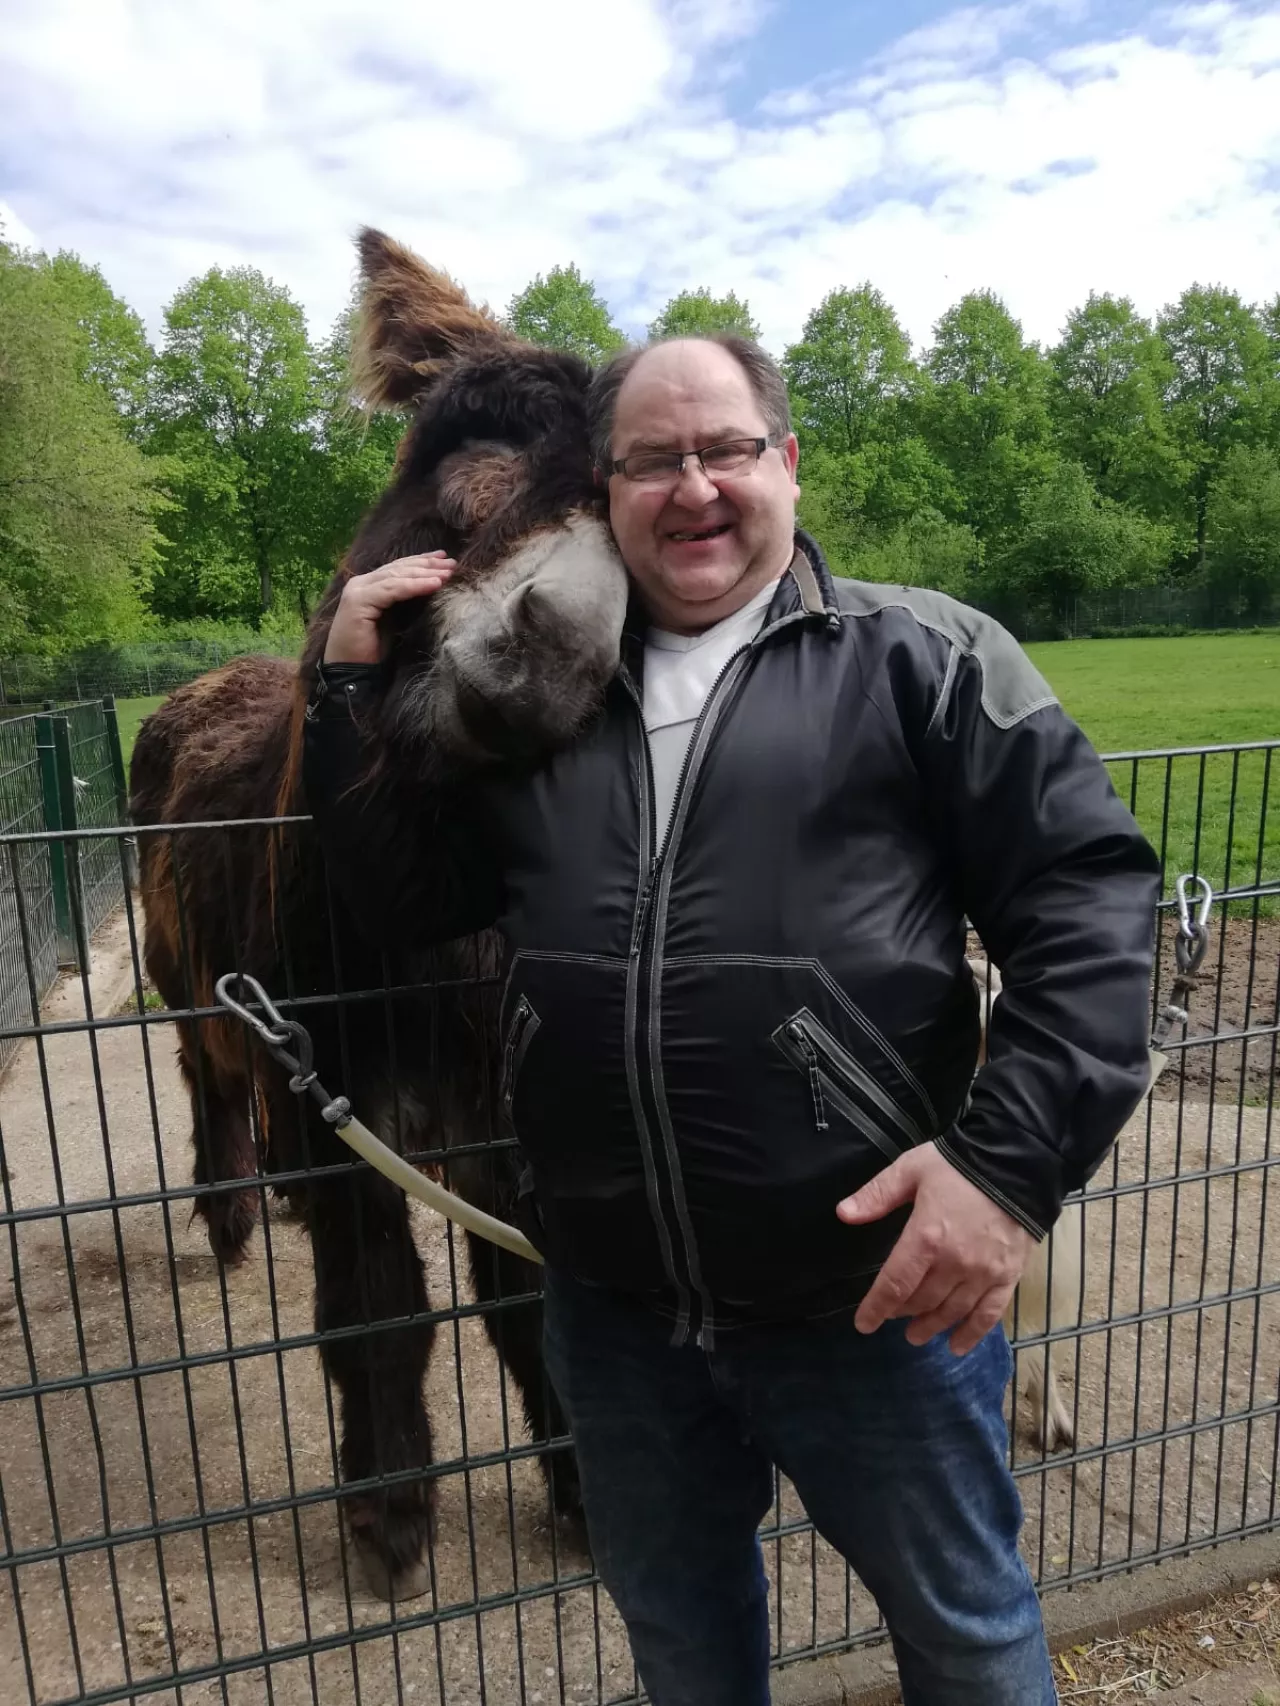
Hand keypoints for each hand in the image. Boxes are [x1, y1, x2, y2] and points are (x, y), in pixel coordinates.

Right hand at [323, 552, 456, 664]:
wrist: (351, 674)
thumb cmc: (373, 653)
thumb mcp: (395, 621)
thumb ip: (405, 603)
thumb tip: (434, 587)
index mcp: (369, 586)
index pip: (398, 568)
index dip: (422, 562)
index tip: (445, 559)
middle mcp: (361, 583)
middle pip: (399, 568)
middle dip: (427, 564)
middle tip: (453, 563)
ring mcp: (358, 590)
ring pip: (397, 576)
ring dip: (425, 573)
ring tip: (447, 573)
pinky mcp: (358, 601)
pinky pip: (393, 590)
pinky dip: (415, 586)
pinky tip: (434, 584)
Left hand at [836, 1142, 1035, 1353]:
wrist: (1017, 1163)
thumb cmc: (959, 1165)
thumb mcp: (911, 1169)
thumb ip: (877, 1194)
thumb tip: (843, 1214)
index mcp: (925, 1238)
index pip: (894, 1285)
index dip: (875, 1308)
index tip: (864, 1324)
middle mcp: (954, 1264)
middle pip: (921, 1300)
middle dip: (902, 1312)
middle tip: (893, 1316)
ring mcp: (983, 1274)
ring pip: (951, 1311)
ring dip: (931, 1326)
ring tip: (917, 1335)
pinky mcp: (1008, 1276)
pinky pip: (988, 1314)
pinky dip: (972, 1334)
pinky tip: (956, 1346)